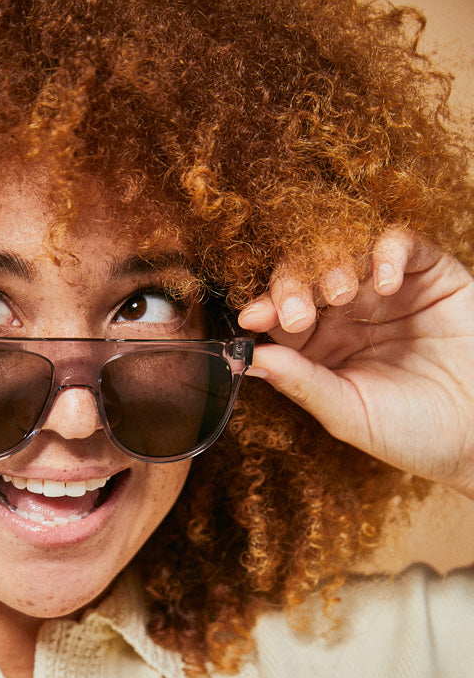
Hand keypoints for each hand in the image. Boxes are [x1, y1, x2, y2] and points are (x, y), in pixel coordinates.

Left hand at [238, 232, 473, 499]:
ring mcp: (387, 290)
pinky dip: (386, 252)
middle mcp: (348, 315)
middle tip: (298, 310)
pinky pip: (400, 244)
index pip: (279, 315)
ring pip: (346, 253)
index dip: (264, 309)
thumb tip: (248, 358)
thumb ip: (301, 383)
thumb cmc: (414, 433)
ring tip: (341, 292)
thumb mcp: (349, 413)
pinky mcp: (429, 273)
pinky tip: (383, 281)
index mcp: (320, 349)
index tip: (252, 316)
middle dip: (294, 286)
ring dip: (333, 265)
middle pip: (305, 277)